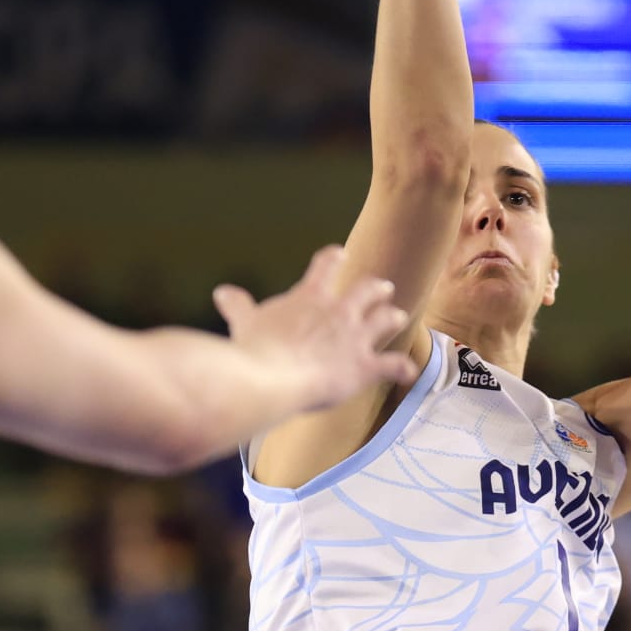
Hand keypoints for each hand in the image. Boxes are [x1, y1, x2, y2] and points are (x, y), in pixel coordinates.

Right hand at [214, 246, 416, 414]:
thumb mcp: (245, 322)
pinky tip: (409, 372)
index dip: (334, 258)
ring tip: (398, 315)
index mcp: (311, 296)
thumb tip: (222, 293)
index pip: (326, 266)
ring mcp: (356, 338)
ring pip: (384, 320)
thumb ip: (238, 306)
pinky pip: (392, 365)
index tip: (340, 253)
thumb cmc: (256, 349)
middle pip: (366, 291)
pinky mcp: (364, 367)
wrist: (271, 377)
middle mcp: (339, 312)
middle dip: (375, 289)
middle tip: (383, 287)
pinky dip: (402, 368)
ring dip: (392, 317)